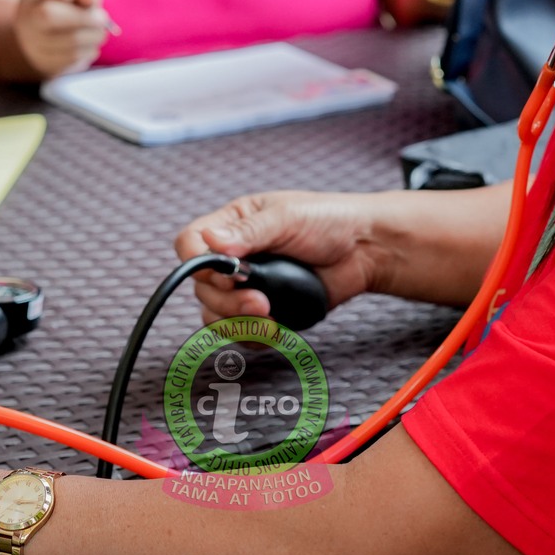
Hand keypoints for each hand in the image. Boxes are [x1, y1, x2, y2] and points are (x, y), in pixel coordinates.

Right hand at [13, 0, 110, 79]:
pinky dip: (89, 50)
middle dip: (84, 17)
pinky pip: (73, 57)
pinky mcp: (44, 62)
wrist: (51, 39)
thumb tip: (90, 0)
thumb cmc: (69, 9)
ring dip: (94, 35)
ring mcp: (32, 41)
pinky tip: (89, 45)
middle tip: (104, 18)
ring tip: (98, 32)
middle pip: (48, 15)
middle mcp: (27, 15)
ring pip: (68, 39)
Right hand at [174, 191, 386, 322]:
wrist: (365, 250)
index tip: (227, 275)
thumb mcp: (287, 217)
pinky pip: (239, 333)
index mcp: (232, 225)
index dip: (199, 264)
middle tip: (261, 302)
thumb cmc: (328, 221)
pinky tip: (275, 330)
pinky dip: (252, 337)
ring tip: (271, 319)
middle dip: (228, 301)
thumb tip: (211, 241)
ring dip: (239, 323)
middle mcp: (232, 257)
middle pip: (201, 289)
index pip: (190, 244)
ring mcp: (246, 286)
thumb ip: (248, 232)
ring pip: (215, 315)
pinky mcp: (263, 312)